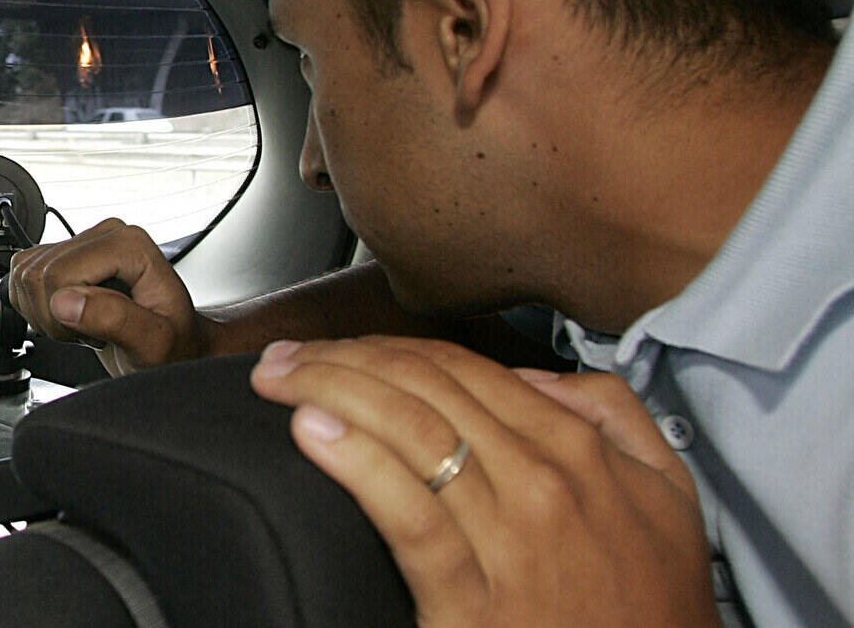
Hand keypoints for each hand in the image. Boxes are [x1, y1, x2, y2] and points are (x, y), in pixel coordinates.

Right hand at [7, 218, 208, 373]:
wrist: (174, 347)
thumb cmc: (173, 344)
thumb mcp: (155, 344)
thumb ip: (115, 320)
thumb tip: (65, 301)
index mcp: (127, 245)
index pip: (58, 274)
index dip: (65, 315)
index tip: (96, 333)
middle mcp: (104, 235)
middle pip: (37, 274)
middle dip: (53, 317)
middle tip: (90, 332)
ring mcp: (82, 243)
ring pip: (23, 273)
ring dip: (44, 312)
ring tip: (82, 324)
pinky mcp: (63, 256)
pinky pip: (20, 275)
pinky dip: (35, 306)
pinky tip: (69, 315)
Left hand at [250, 336, 717, 626]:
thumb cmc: (650, 608)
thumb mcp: (667, 499)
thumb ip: (616, 418)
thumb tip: (539, 377)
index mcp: (580, 451)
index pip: (464, 370)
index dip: (390, 348)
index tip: (341, 346)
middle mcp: (544, 483)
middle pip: (425, 388)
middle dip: (344, 359)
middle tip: (287, 356)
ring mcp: (510, 540)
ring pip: (409, 430)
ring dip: (330, 390)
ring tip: (280, 379)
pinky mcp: (472, 603)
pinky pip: (407, 513)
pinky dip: (355, 461)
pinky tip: (312, 432)